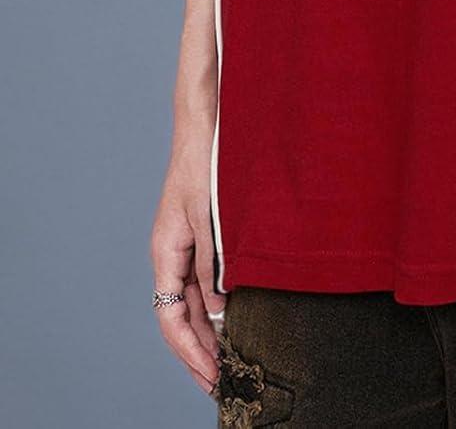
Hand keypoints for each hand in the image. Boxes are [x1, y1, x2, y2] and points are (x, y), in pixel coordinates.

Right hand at [151, 120, 225, 394]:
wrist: (208, 123)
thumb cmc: (206, 162)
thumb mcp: (211, 214)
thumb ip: (215, 259)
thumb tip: (220, 306)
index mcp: (167, 252)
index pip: (171, 318)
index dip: (191, 351)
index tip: (211, 376)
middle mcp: (174, 255)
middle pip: (182, 317)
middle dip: (201, 352)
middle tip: (225, 384)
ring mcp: (188, 247)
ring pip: (195, 302)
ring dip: (211, 332)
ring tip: (233, 362)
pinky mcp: (204, 236)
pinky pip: (208, 280)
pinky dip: (220, 304)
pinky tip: (237, 319)